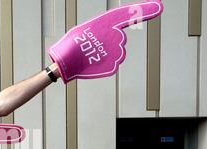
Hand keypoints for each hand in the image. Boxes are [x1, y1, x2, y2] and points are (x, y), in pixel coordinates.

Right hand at [47, 1, 162, 83]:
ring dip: (106, 55)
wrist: (66, 61)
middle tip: (92, 47)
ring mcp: (117, 52)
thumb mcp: (83, 30)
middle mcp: (117, 37)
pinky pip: (112, 64)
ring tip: (91, 56)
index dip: (145, 10)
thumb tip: (100, 37)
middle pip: (118, 40)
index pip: (128, 16)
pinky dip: (104, 65)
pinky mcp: (114, 65)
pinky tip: (94, 63)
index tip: (159, 6)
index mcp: (108, 25)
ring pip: (116, 53)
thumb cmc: (71, 45)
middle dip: (108, 43)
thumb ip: (98, 31)